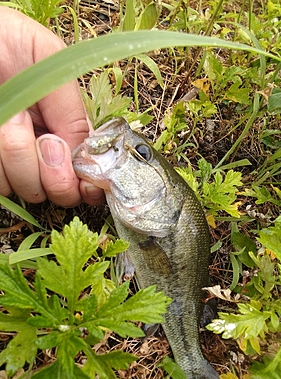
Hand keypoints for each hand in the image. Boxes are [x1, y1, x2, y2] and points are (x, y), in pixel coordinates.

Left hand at [0, 7, 104, 206]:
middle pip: (60, 190)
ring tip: (7, 118)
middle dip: (52, 172)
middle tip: (39, 137)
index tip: (83, 183)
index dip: (88, 184)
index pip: (87, 172)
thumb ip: (71, 104)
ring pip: (27, 187)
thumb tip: (80, 153)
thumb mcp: (49, 58)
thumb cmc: (5, 40)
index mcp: (66, 130)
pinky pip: (1, 184)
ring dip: (16, 156)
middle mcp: (43, 152)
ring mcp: (14, 163)